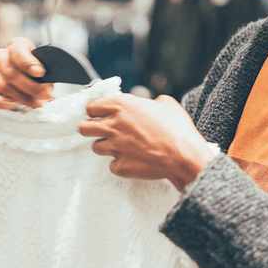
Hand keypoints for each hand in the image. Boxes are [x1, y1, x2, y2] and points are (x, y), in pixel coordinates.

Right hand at [0, 37, 54, 109]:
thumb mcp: (48, 70)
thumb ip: (46, 71)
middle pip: (9, 70)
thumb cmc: (41, 77)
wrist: (34, 88)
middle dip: (29, 86)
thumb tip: (42, 77)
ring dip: (19, 96)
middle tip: (43, 94)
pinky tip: (10, 105)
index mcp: (17, 46)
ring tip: (35, 103)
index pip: (17, 49)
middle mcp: (1, 56)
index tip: (40, 73)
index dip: (28, 62)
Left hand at [79, 94, 215, 191]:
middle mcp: (113, 125)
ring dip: (106, 146)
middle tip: (100, 130)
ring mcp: (114, 147)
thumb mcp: (167, 103)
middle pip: (84, 127)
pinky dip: (120, 163)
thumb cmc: (177, 129)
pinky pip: (112, 165)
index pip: (91, 106)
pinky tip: (133, 160)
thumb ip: (152, 101)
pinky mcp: (119, 166)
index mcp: (122, 106)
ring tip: (121, 147)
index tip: (100, 114)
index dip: (96, 110)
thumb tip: (151, 104)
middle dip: (89, 128)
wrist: (183, 156)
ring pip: (96, 147)